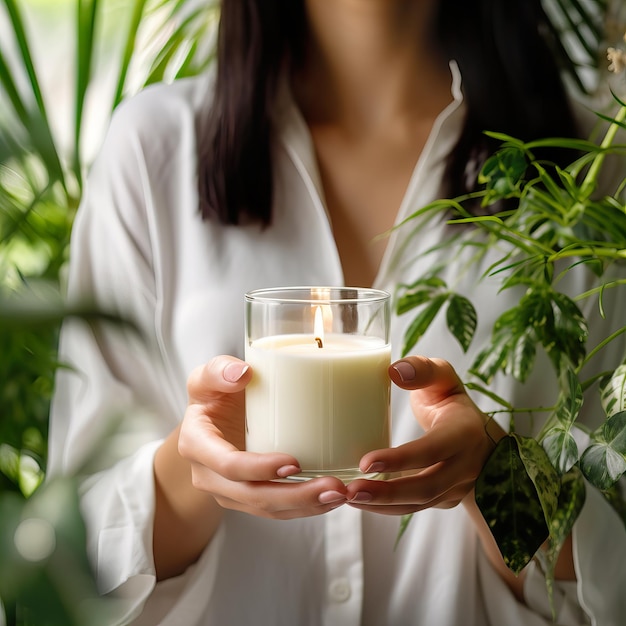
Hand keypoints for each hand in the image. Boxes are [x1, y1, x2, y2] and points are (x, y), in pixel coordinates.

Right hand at [177, 355, 348, 518]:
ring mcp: (229, 492)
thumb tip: (241, 373)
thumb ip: (218, 370)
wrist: (211, 417)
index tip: (294, 463)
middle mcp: (209, 476)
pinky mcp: (249, 498)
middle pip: (253, 495)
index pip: (228, 465)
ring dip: (306, 506)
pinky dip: (306, 507)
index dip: (259, 468)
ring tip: (340, 495)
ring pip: (268, 509)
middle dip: (295, 496)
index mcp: (196, 444)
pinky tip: (332, 499)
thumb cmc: (213, 393)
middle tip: (334, 488)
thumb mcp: (207, 377)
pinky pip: (277, 509)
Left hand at [345, 356, 504, 513]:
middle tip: (351, 491)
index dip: (401, 459)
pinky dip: (385, 508)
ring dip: (381, 505)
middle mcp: (465, 466)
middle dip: (387, 492)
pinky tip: (358, 501)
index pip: (433, 450)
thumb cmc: (452, 401)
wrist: (482, 439)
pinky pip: (413, 508)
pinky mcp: (443, 501)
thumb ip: (423, 369)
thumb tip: (395, 371)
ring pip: (418, 504)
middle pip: (426, 487)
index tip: (365, 461)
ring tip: (347, 498)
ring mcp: (456, 488)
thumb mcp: (444, 378)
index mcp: (465, 433)